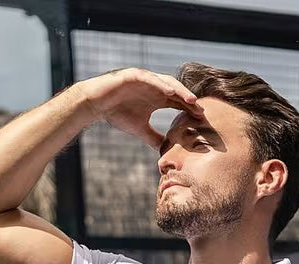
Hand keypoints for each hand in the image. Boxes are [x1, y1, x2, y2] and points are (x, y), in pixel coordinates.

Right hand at [76, 67, 204, 149]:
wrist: (96, 104)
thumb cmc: (117, 114)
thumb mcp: (140, 130)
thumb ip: (154, 138)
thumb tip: (166, 152)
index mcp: (158, 98)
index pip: (178, 103)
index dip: (190, 110)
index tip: (202, 120)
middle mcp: (154, 87)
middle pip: (177, 92)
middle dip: (190, 101)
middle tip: (202, 111)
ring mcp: (145, 79)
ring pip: (167, 83)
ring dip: (180, 91)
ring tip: (191, 100)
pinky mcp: (134, 75)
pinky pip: (150, 79)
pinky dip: (161, 84)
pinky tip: (170, 92)